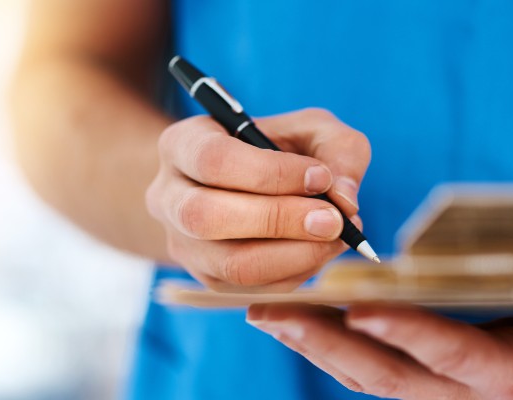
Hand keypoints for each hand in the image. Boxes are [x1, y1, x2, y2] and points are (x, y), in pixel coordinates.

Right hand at [146, 108, 369, 291]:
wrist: (244, 185)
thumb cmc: (279, 150)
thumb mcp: (309, 130)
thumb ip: (337, 149)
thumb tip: (345, 200)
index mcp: (181, 145)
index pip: (215, 160)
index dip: (271, 173)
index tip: (321, 177)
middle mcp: (167, 197)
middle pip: (206, 217)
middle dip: (278, 220)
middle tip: (333, 220)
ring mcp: (182, 244)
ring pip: (229, 264)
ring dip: (293, 255)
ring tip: (335, 237)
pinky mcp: (206, 278)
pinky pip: (250, 289)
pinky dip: (294, 274)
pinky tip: (319, 251)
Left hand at [247, 300, 512, 398]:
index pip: (454, 358)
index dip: (411, 336)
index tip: (360, 309)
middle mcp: (463, 391)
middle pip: (384, 373)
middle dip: (325, 343)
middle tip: (271, 310)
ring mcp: (437, 386)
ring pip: (364, 373)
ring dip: (312, 343)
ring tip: (264, 311)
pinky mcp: (424, 374)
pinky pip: (367, 366)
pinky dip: (327, 344)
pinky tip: (295, 318)